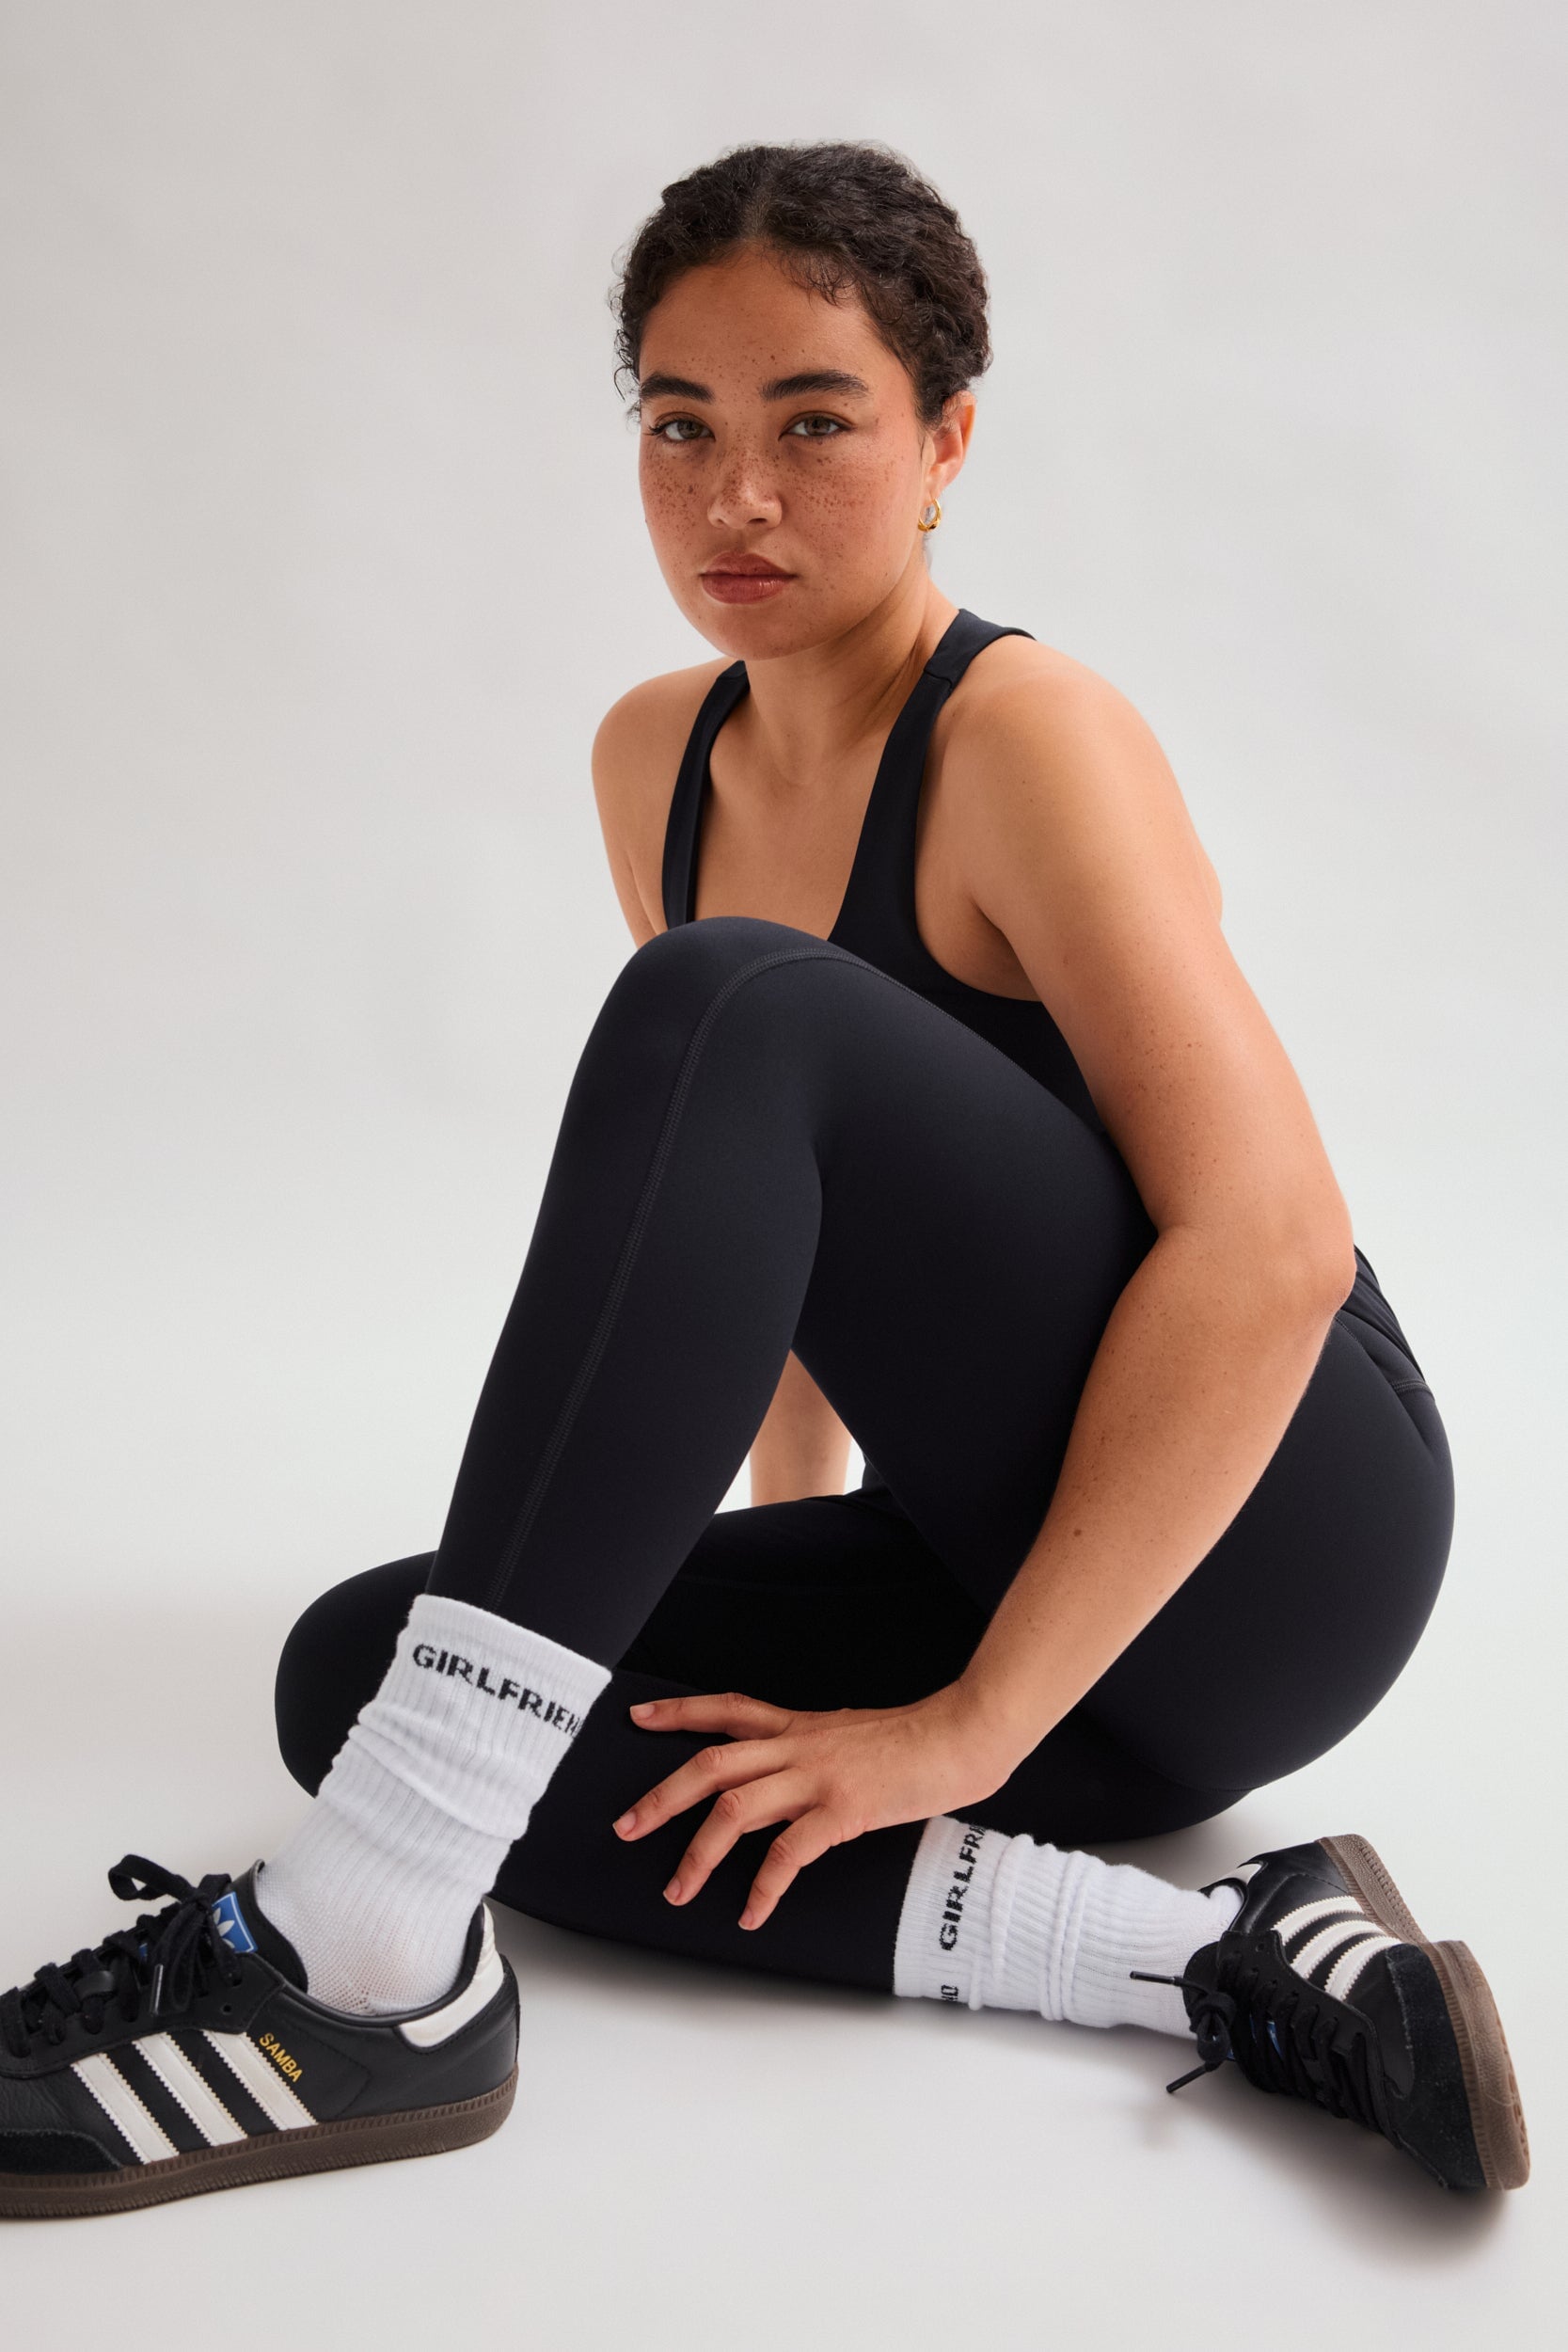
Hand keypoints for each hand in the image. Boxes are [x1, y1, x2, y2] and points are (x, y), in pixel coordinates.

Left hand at [611, 1684, 1016, 1929]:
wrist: (962, 1733)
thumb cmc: (917, 1739)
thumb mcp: (851, 1735)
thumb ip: (814, 1753)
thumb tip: (786, 1778)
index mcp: (800, 1726)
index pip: (726, 1710)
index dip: (678, 1712)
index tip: (639, 1717)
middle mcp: (799, 1745)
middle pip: (711, 1763)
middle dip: (662, 1796)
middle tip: (626, 1826)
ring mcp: (818, 1776)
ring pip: (735, 1807)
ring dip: (698, 1852)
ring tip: (678, 1888)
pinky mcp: (843, 1809)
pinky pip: (788, 1852)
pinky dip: (763, 1886)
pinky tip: (751, 1911)